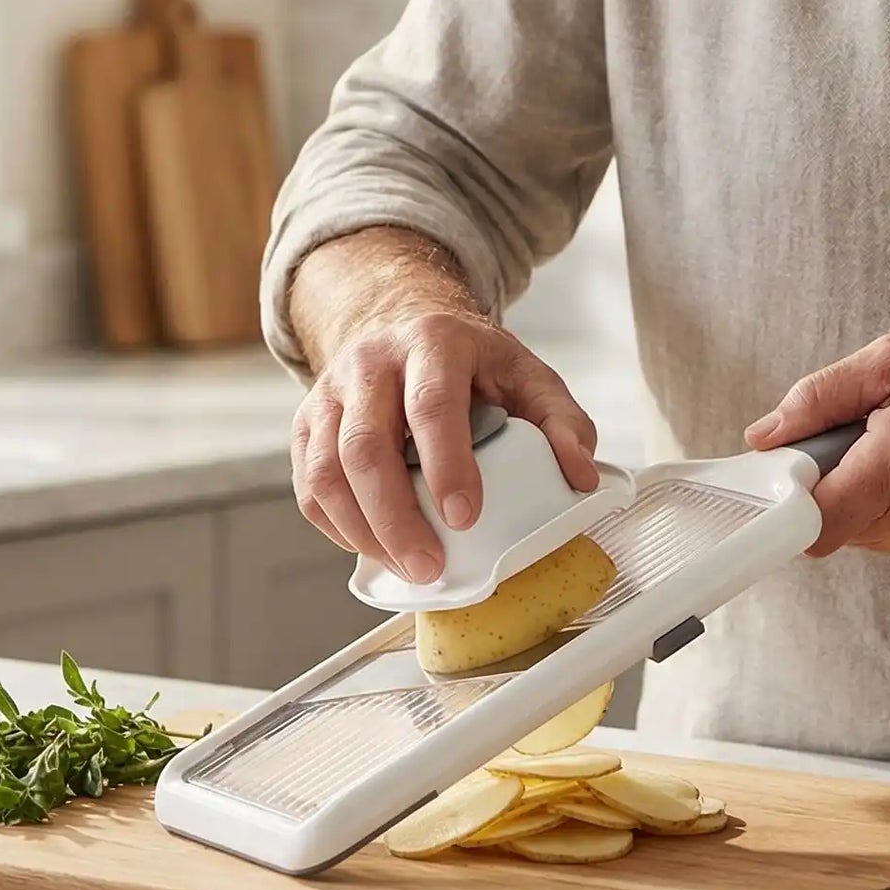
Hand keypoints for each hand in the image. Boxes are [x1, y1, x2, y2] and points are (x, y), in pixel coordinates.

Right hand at [291, 308, 598, 583]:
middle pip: (366, 445)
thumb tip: (581, 477)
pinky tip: (374, 546)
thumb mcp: (527, 375)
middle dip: (396, 518)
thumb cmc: (471, 362)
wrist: (405, 322)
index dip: (446, 464)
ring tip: (405, 567)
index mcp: (433, 342)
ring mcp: (331, 391)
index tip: (465, 516)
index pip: (432, 404)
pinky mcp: (308, 422)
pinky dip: (338, 527)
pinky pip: (309, 486)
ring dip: (364, 531)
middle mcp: (372, 361)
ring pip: (326, 471)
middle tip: (429, 566)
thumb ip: (563, 422)